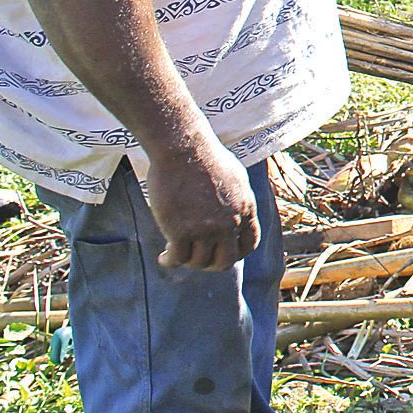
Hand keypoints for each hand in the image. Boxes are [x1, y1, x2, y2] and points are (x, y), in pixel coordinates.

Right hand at [148, 135, 258, 271]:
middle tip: (197, 260)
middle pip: (225, 261)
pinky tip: (164, 257)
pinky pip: (178, 259)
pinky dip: (170, 261)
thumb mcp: (235, 177)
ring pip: (199, 262)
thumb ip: (237, 200)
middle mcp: (229, 223)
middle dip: (211, 264)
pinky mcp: (181, 231)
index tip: (220, 253)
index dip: (235, 253)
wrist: (184, 148)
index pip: (248, 244)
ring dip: (187, 262)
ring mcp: (206, 229)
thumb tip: (236, 212)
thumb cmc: (205, 156)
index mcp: (245, 209)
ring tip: (176, 255)